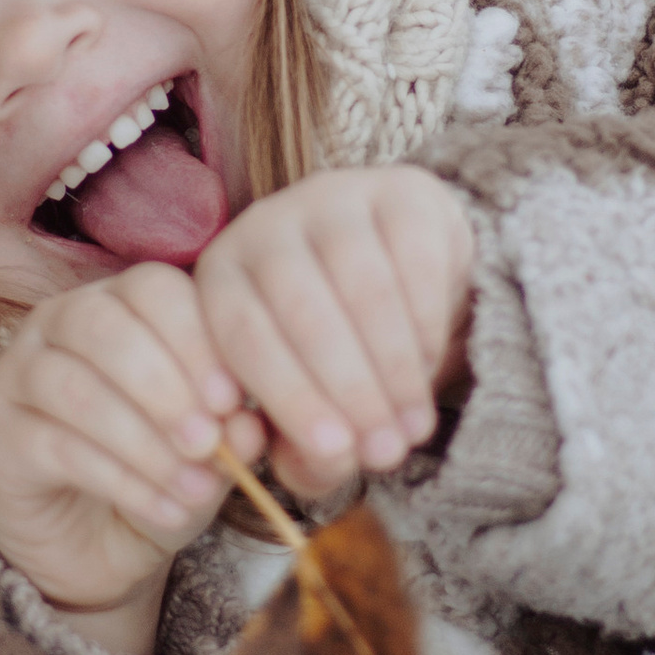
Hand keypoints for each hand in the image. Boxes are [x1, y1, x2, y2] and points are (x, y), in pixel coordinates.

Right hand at [0, 264, 268, 634]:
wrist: (94, 546)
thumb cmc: (157, 474)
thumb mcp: (209, 455)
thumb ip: (230, 432)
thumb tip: (249, 426)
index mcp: (120, 304)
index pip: (152, 288)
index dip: (195, 338)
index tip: (232, 400)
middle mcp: (59, 324)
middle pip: (103, 322)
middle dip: (164, 385)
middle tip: (208, 443)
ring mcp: (17, 375)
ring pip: (72, 384)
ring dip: (142, 441)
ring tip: (193, 488)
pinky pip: (54, 445)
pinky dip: (119, 480)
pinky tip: (162, 509)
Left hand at [192, 168, 474, 494]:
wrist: (409, 277)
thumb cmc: (339, 354)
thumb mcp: (310, 402)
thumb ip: (305, 446)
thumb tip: (325, 464)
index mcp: (222, 276)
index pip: (243, 336)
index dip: (288, 398)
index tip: (333, 454)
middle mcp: (267, 224)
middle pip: (302, 310)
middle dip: (347, 391)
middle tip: (385, 453)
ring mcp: (335, 197)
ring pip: (362, 287)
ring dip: (392, 368)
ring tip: (414, 428)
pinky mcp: (403, 190)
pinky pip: (416, 261)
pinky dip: (425, 326)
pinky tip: (432, 370)